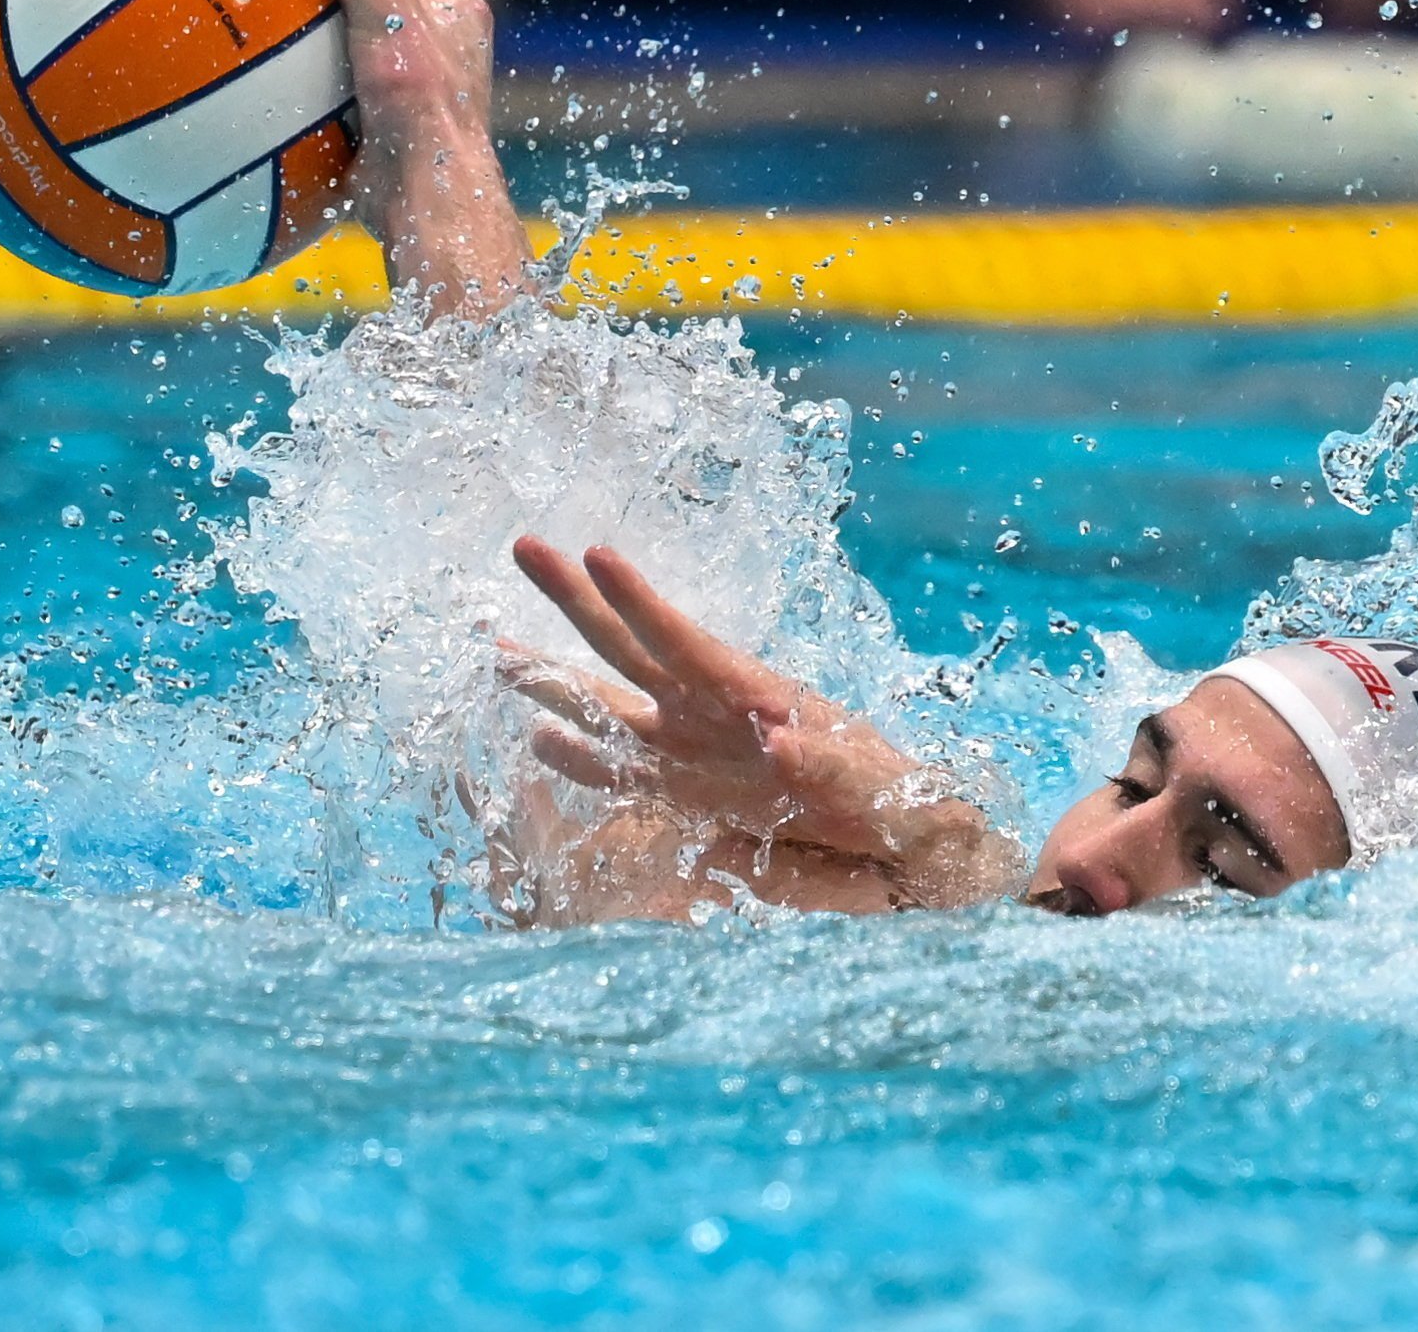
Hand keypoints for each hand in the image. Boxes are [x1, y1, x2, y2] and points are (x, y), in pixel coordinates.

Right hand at [259, 0, 531, 317]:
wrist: (427, 203)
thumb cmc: (422, 105)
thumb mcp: (381, 11)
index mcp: (456, 3)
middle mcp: (440, 38)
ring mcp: (409, 79)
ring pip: (357, 25)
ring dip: (316, 0)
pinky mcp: (378, 117)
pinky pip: (329, 75)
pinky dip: (295, 58)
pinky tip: (250, 54)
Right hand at [501, 538, 1020, 909]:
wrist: (922, 870)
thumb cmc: (917, 820)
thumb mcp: (894, 795)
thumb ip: (838, 769)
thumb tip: (778, 739)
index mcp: (765, 701)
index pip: (691, 644)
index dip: (644, 602)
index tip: (598, 552)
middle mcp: (717, 719)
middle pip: (633, 650)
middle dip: (576, 602)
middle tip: (522, 547)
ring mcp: (696, 759)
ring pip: (609, 708)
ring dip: (554, 679)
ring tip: (495, 648)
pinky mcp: (689, 805)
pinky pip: (622, 777)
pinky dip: (578, 761)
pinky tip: (536, 743)